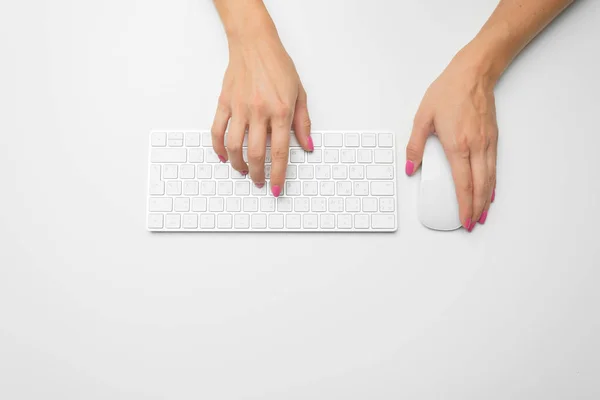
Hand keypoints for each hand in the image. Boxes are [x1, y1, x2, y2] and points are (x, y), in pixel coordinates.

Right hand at [211, 19, 311, 196]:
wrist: (254, 43)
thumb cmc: (277, 65)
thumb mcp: (299, 93)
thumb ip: (303, 122)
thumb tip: (306, 146)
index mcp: (281, 111)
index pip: (280, 151)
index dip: (278, 174)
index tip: (276, 187)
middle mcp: (260, 111)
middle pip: (257, 153)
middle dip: (258, 174)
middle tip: (259, 182)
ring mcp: (240, 107)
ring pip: (235, 146)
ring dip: (239, 163)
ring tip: (243, 170)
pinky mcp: (225, 102)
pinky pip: (218, 130)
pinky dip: (219, 147)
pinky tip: (224, 156)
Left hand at [406, 46, 497, 231]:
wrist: (473, 73)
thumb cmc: (448, 92)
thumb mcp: (422, 117)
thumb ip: (415, 146)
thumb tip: (410, 167)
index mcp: (457, 145)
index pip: (462, 183)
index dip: (463, 204)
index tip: (463, 218)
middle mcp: (476, 147)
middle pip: (479, 186)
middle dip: (476, 208)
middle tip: (473, 223)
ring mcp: (487, 143)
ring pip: (490, 179)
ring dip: (486, 199)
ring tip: (482, 214)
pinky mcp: (493, 138)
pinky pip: (494, 167)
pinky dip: (492, 183)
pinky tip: (490, 191)